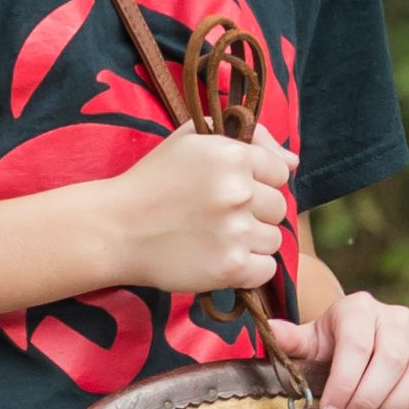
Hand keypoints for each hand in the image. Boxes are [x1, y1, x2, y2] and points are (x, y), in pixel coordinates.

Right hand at [110, 120, 297, 303]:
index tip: (230, 191)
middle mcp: (238, 192)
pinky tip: (221, 259)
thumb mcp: (192, 140)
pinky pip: (265, 270)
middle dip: (254, 212)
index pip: (279, 171)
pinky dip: (248, 269)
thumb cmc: (153, 181)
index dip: (258, 181)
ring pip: (273, 239)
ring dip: (251, 241)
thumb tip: (293, 162)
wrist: (115, 229)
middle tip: (219, 217)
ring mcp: (236, 232)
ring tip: (216, 238)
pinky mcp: (230, 267)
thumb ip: (247, 138)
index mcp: (232, 155)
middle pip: (278, 207)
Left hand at [271, 290, 408, 408]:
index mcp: (359, 308)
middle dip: (369, 400)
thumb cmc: (332, 347)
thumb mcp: (311, 343)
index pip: (357, 345)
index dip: (344, 383)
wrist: (364, 341)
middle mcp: (397, 316)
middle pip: (392, 361)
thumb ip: (293, 340)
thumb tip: (272, 330)